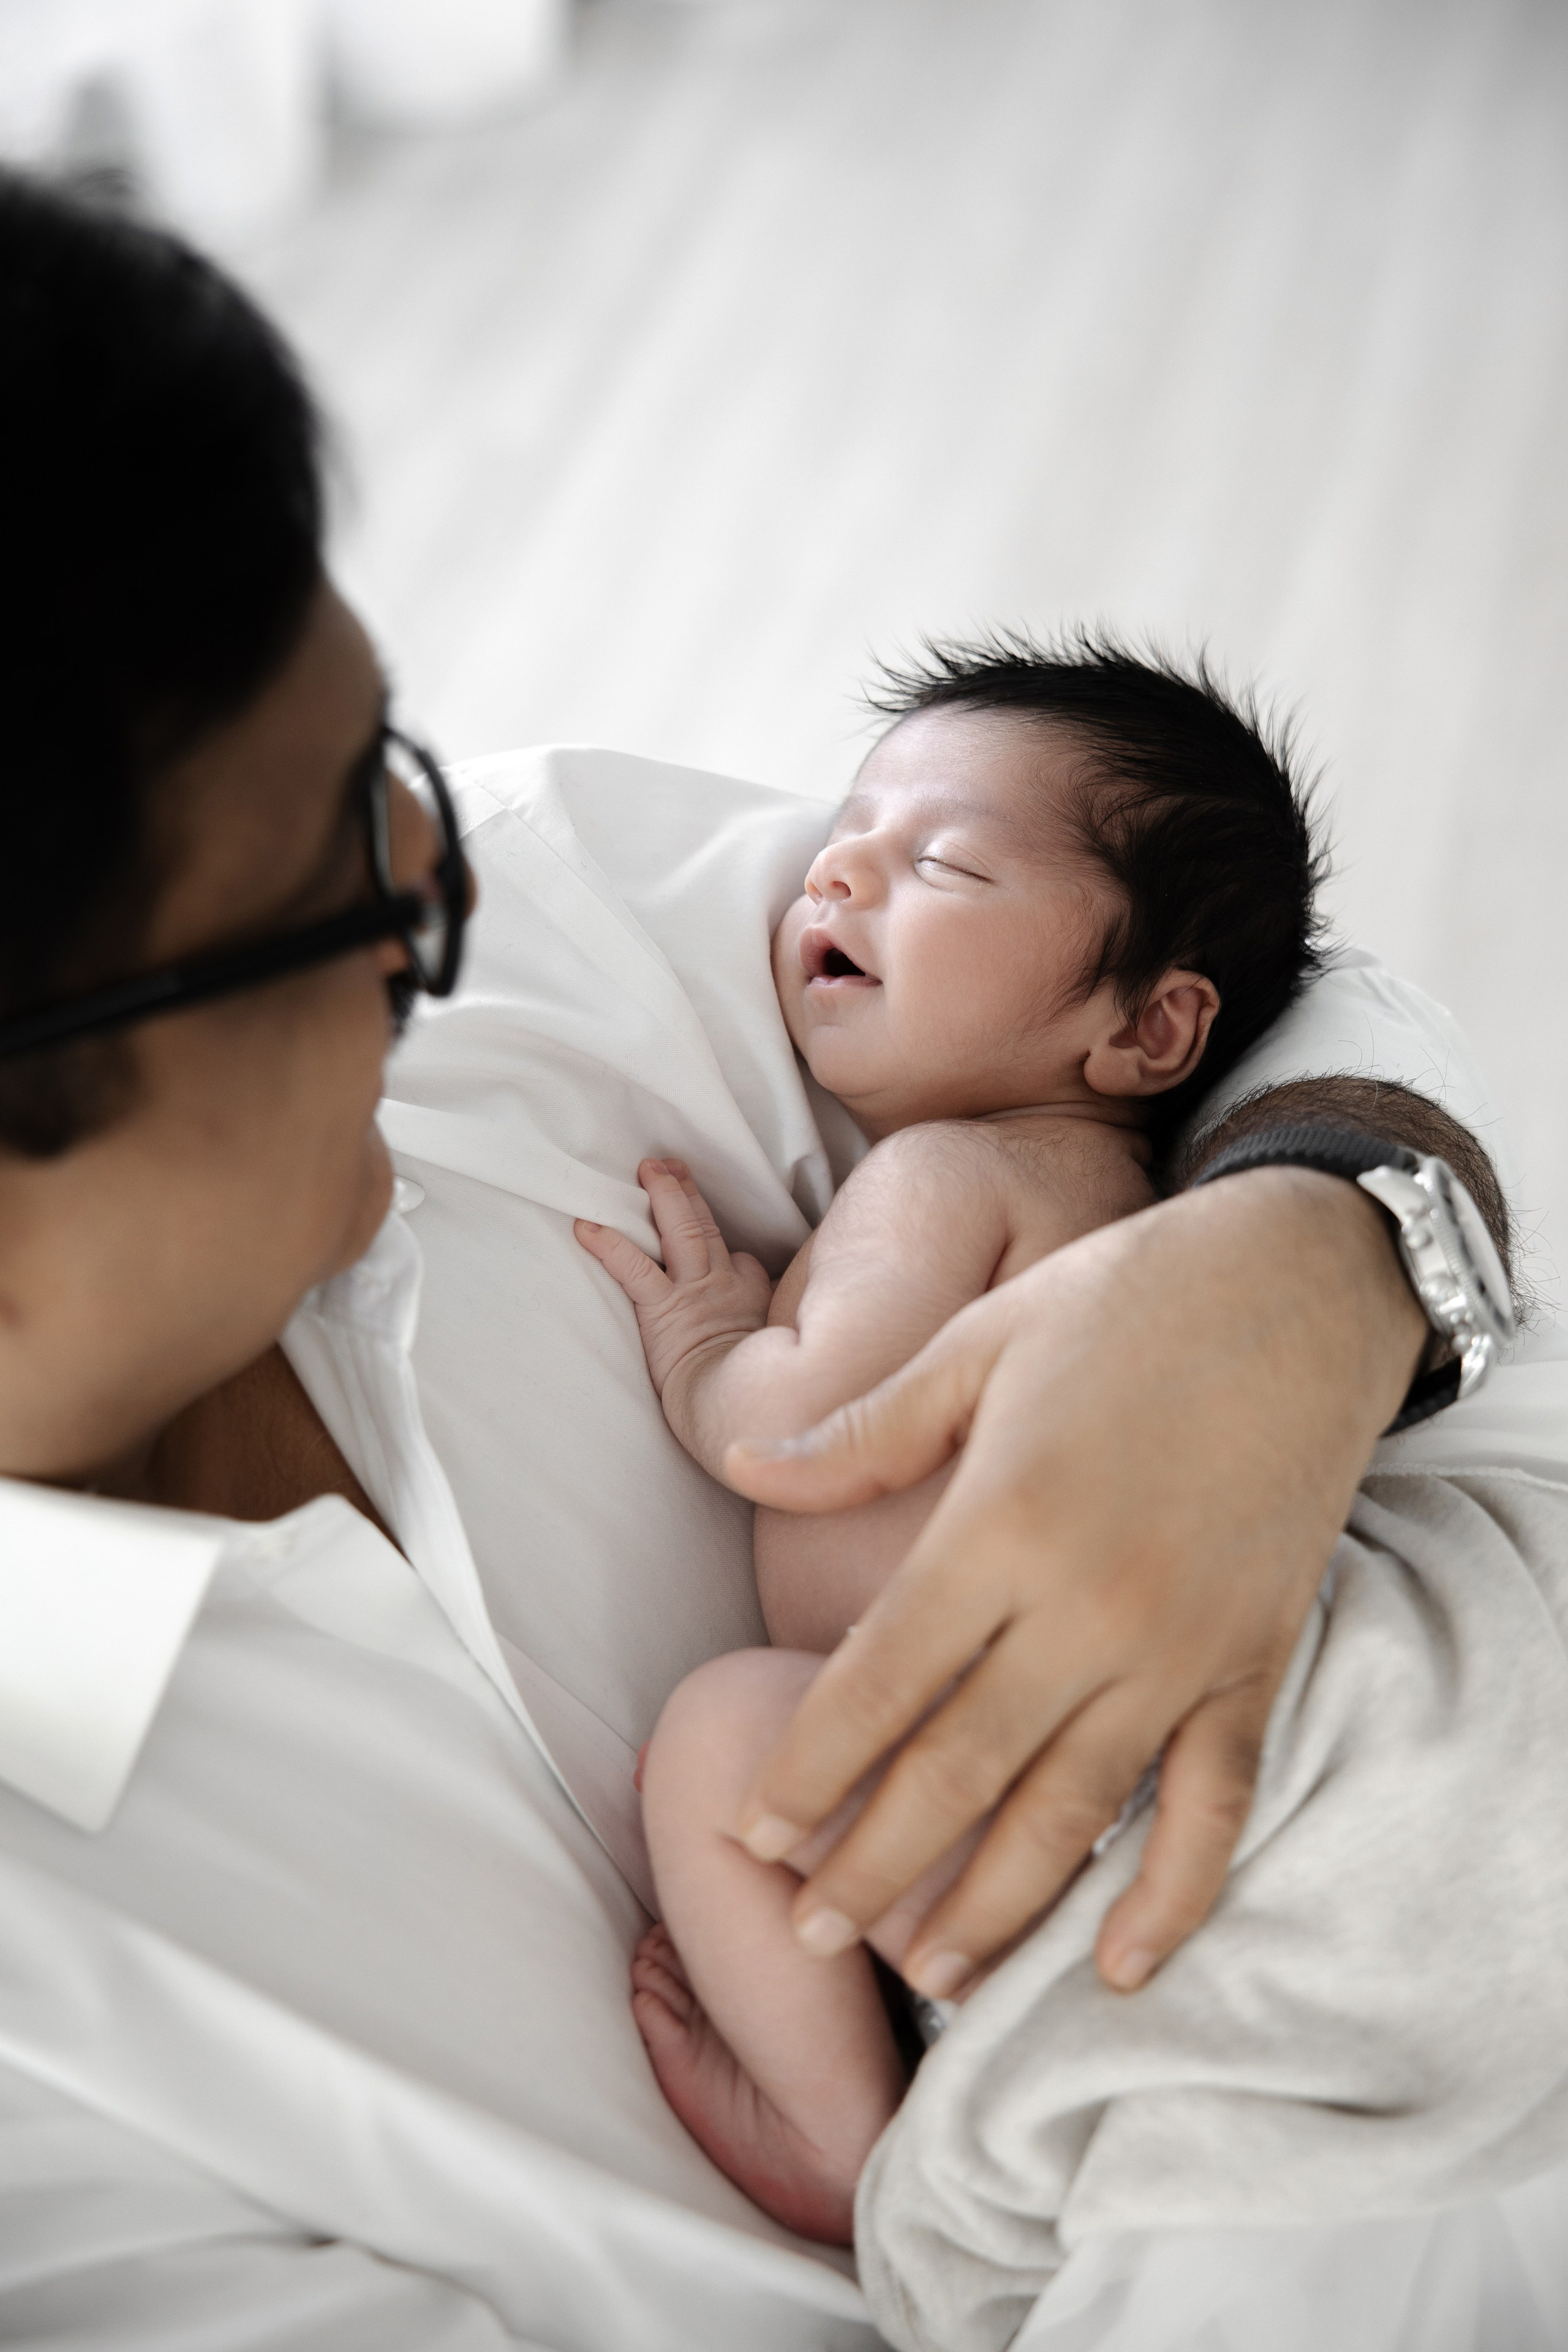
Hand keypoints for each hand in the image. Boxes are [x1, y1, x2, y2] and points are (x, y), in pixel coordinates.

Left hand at [576, 1160, 771, 1430]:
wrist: (734, 1405)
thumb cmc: (747, 1385)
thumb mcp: (769, 1345)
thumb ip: (761, 1322)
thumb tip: (756, 1324)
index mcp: (748, 1294)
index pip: (738, 1258)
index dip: (724, 1247)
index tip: (710, 1237)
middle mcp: (722, 1283)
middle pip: (705, 1228)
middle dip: (686, 1192)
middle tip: (668, 1164)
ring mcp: (693, 1291)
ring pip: (681, 1231)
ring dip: (664, 1197)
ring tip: (647, 1169)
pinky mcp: (662, 1308)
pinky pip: (634, 1267)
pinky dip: (610, 1244)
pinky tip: (587, 1226)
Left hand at [722, 1169, 1426, 1997]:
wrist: (1304, 1285)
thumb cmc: (1127, 1300)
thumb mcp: (980, 1340)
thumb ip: (866, 1430)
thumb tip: (747, 1465)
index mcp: (999, 1524)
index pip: (877, 1685)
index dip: (807, 1772)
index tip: (751, 1837)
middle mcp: (1086, 1607)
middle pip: (956, 1772)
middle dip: (871, 1868)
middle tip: (807, 1935)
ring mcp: (1179, 1648)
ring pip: (1069, 1813)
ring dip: (992, 1906)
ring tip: (927, 1974)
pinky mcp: (1255, 1663)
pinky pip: (1210, 1806)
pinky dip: (1170, 1895)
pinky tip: (1116, 1966)